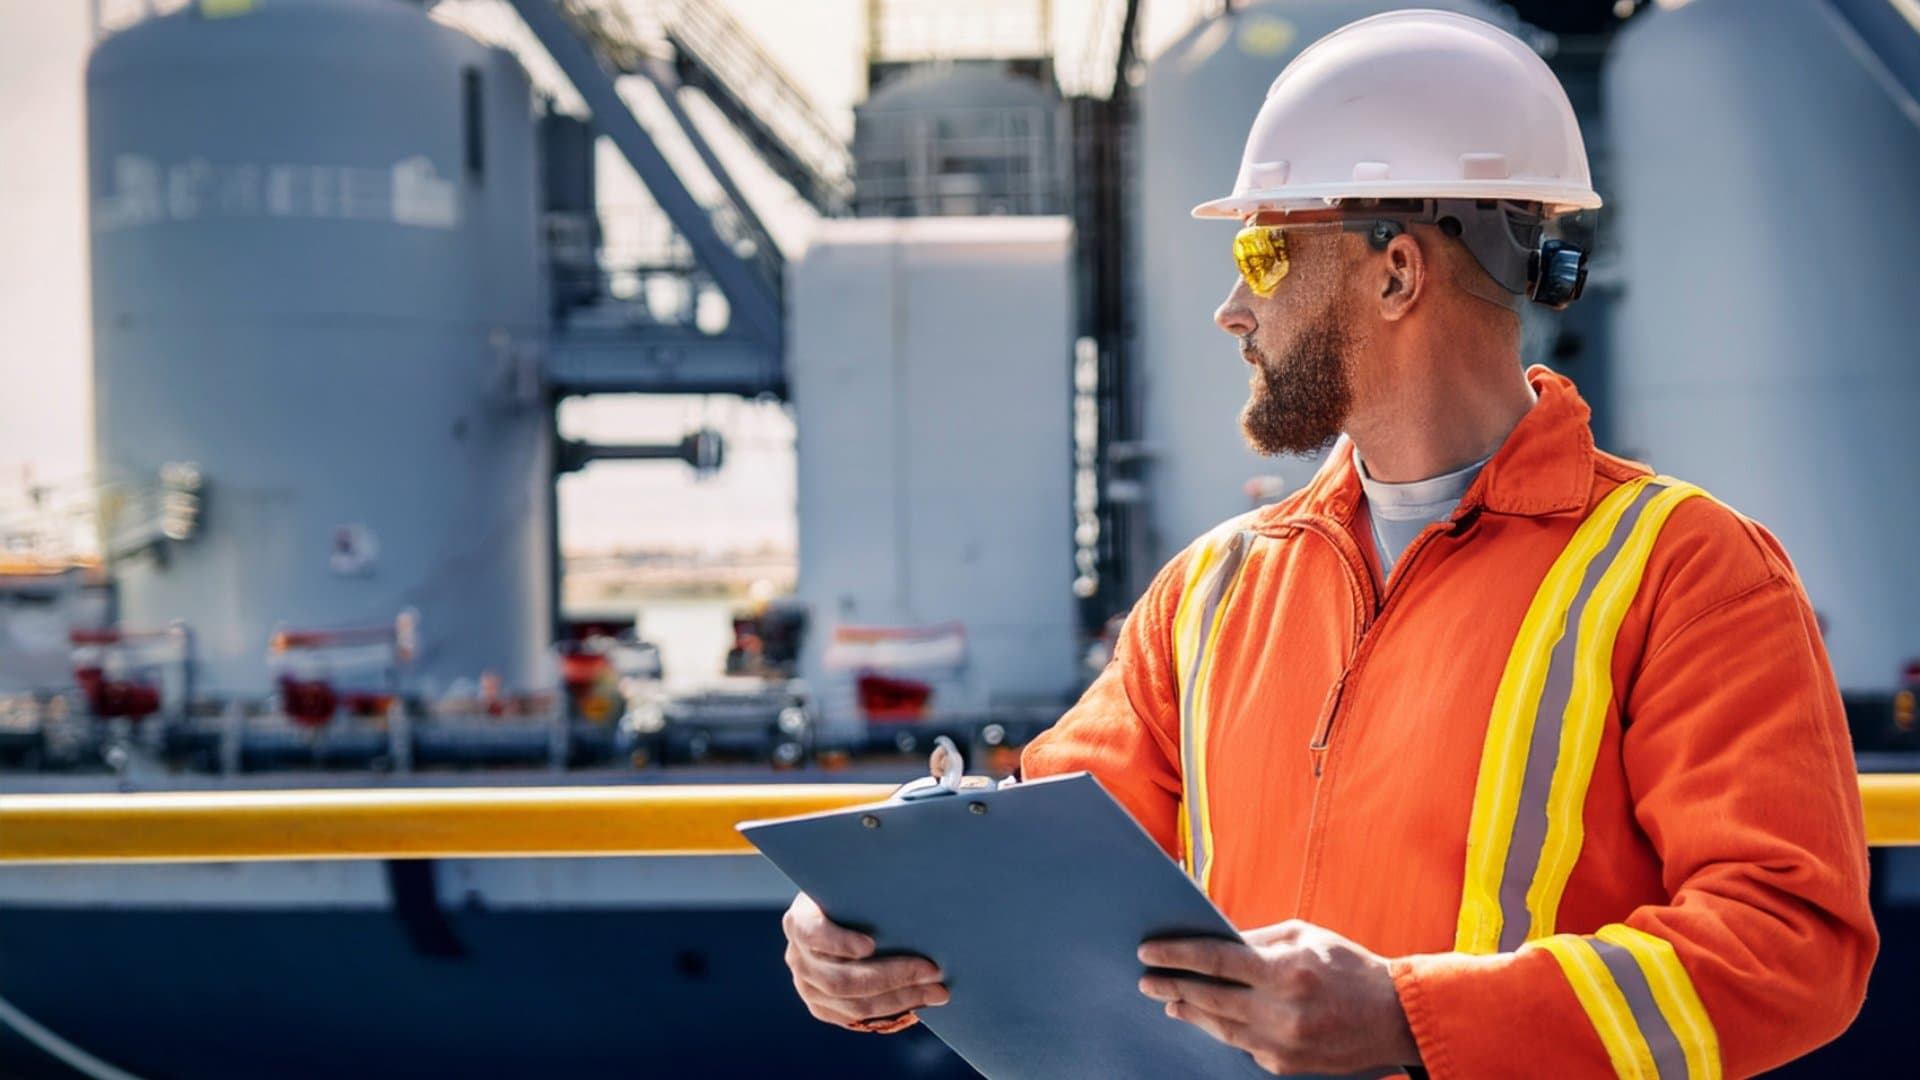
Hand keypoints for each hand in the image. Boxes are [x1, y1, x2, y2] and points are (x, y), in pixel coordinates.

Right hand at [783, 892, 948, 1033]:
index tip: (872, 944)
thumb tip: (904, 861)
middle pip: (840, 980)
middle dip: (891, 976)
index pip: (813, 934)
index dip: (840, 942)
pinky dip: (893, 1010)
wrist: (842, 915)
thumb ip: (868, 882)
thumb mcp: (853, 882)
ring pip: (854, 1005)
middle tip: (931, 969)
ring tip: (937, 990)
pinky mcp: (823, 1008)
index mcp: (799, 921)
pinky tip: (922, 1001)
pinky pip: (858, 1018)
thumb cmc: (854, 893)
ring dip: (900, 999)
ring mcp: (808, 988)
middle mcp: (798, 958)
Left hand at [1138, 920, 1418, 1074]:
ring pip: (1220, 1027)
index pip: (1216, 961)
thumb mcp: (1304, 936)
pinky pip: (1242, 1044)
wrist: (1394, 1016)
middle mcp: (1281, 1011)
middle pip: (1210, 998)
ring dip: (1190, 1012)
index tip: (1148, 951)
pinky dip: (1221, 1029)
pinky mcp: (1285, 1064)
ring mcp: (1282, 1043)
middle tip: (1146, 979)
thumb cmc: (1348, 966)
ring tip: (1169, 1000)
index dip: (1177, 956)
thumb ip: (1257, 941)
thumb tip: (1215, 941)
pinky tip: (1205, 1018)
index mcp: (1285, 971)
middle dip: (1174, 986)